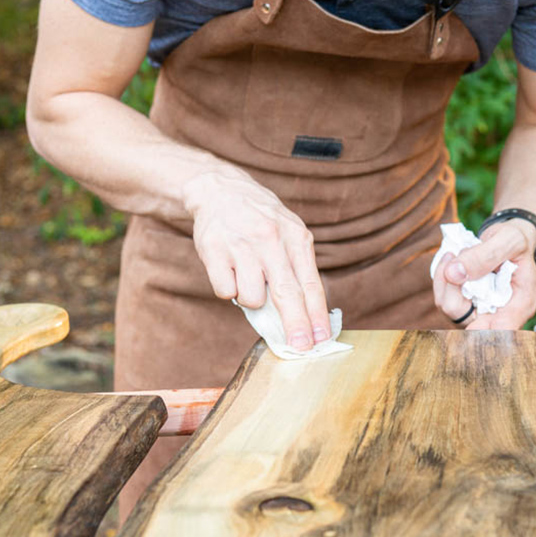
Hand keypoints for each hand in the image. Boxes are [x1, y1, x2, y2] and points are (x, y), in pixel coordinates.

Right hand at [183, 169, 329, 350]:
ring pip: (252, 298)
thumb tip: (305, 316)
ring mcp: (241, 245)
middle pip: (286, 294)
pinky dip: (229, 289)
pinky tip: (230, 271)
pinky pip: (225, 291)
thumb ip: (297, 269)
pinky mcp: (214, 251)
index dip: (316, 315)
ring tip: (248, 277)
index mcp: (295, 236)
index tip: (321, 338)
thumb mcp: (289, 233)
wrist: (220, 189)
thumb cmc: (261, 218)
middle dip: (296, 325)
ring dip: (252, 299)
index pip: (310, 284)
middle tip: (301, 347)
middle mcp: (270, 239)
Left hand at [432, 219, 535, 329]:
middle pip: (469, 320)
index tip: (471, 327)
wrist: (508, 239)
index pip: (504, 329)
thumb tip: (453, 273)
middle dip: (452, 291)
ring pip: (451, 309)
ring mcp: (480, 310)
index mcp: (521, 304)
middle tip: (452, 257)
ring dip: (444, 282)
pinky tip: (449, 260)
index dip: (485, 332)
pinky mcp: (465, 303)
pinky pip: (445, 299)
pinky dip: (442, 280)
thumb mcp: (509, 240)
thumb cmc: (516, 240)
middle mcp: (500, 313)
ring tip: (453, 255)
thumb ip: (485, 256)